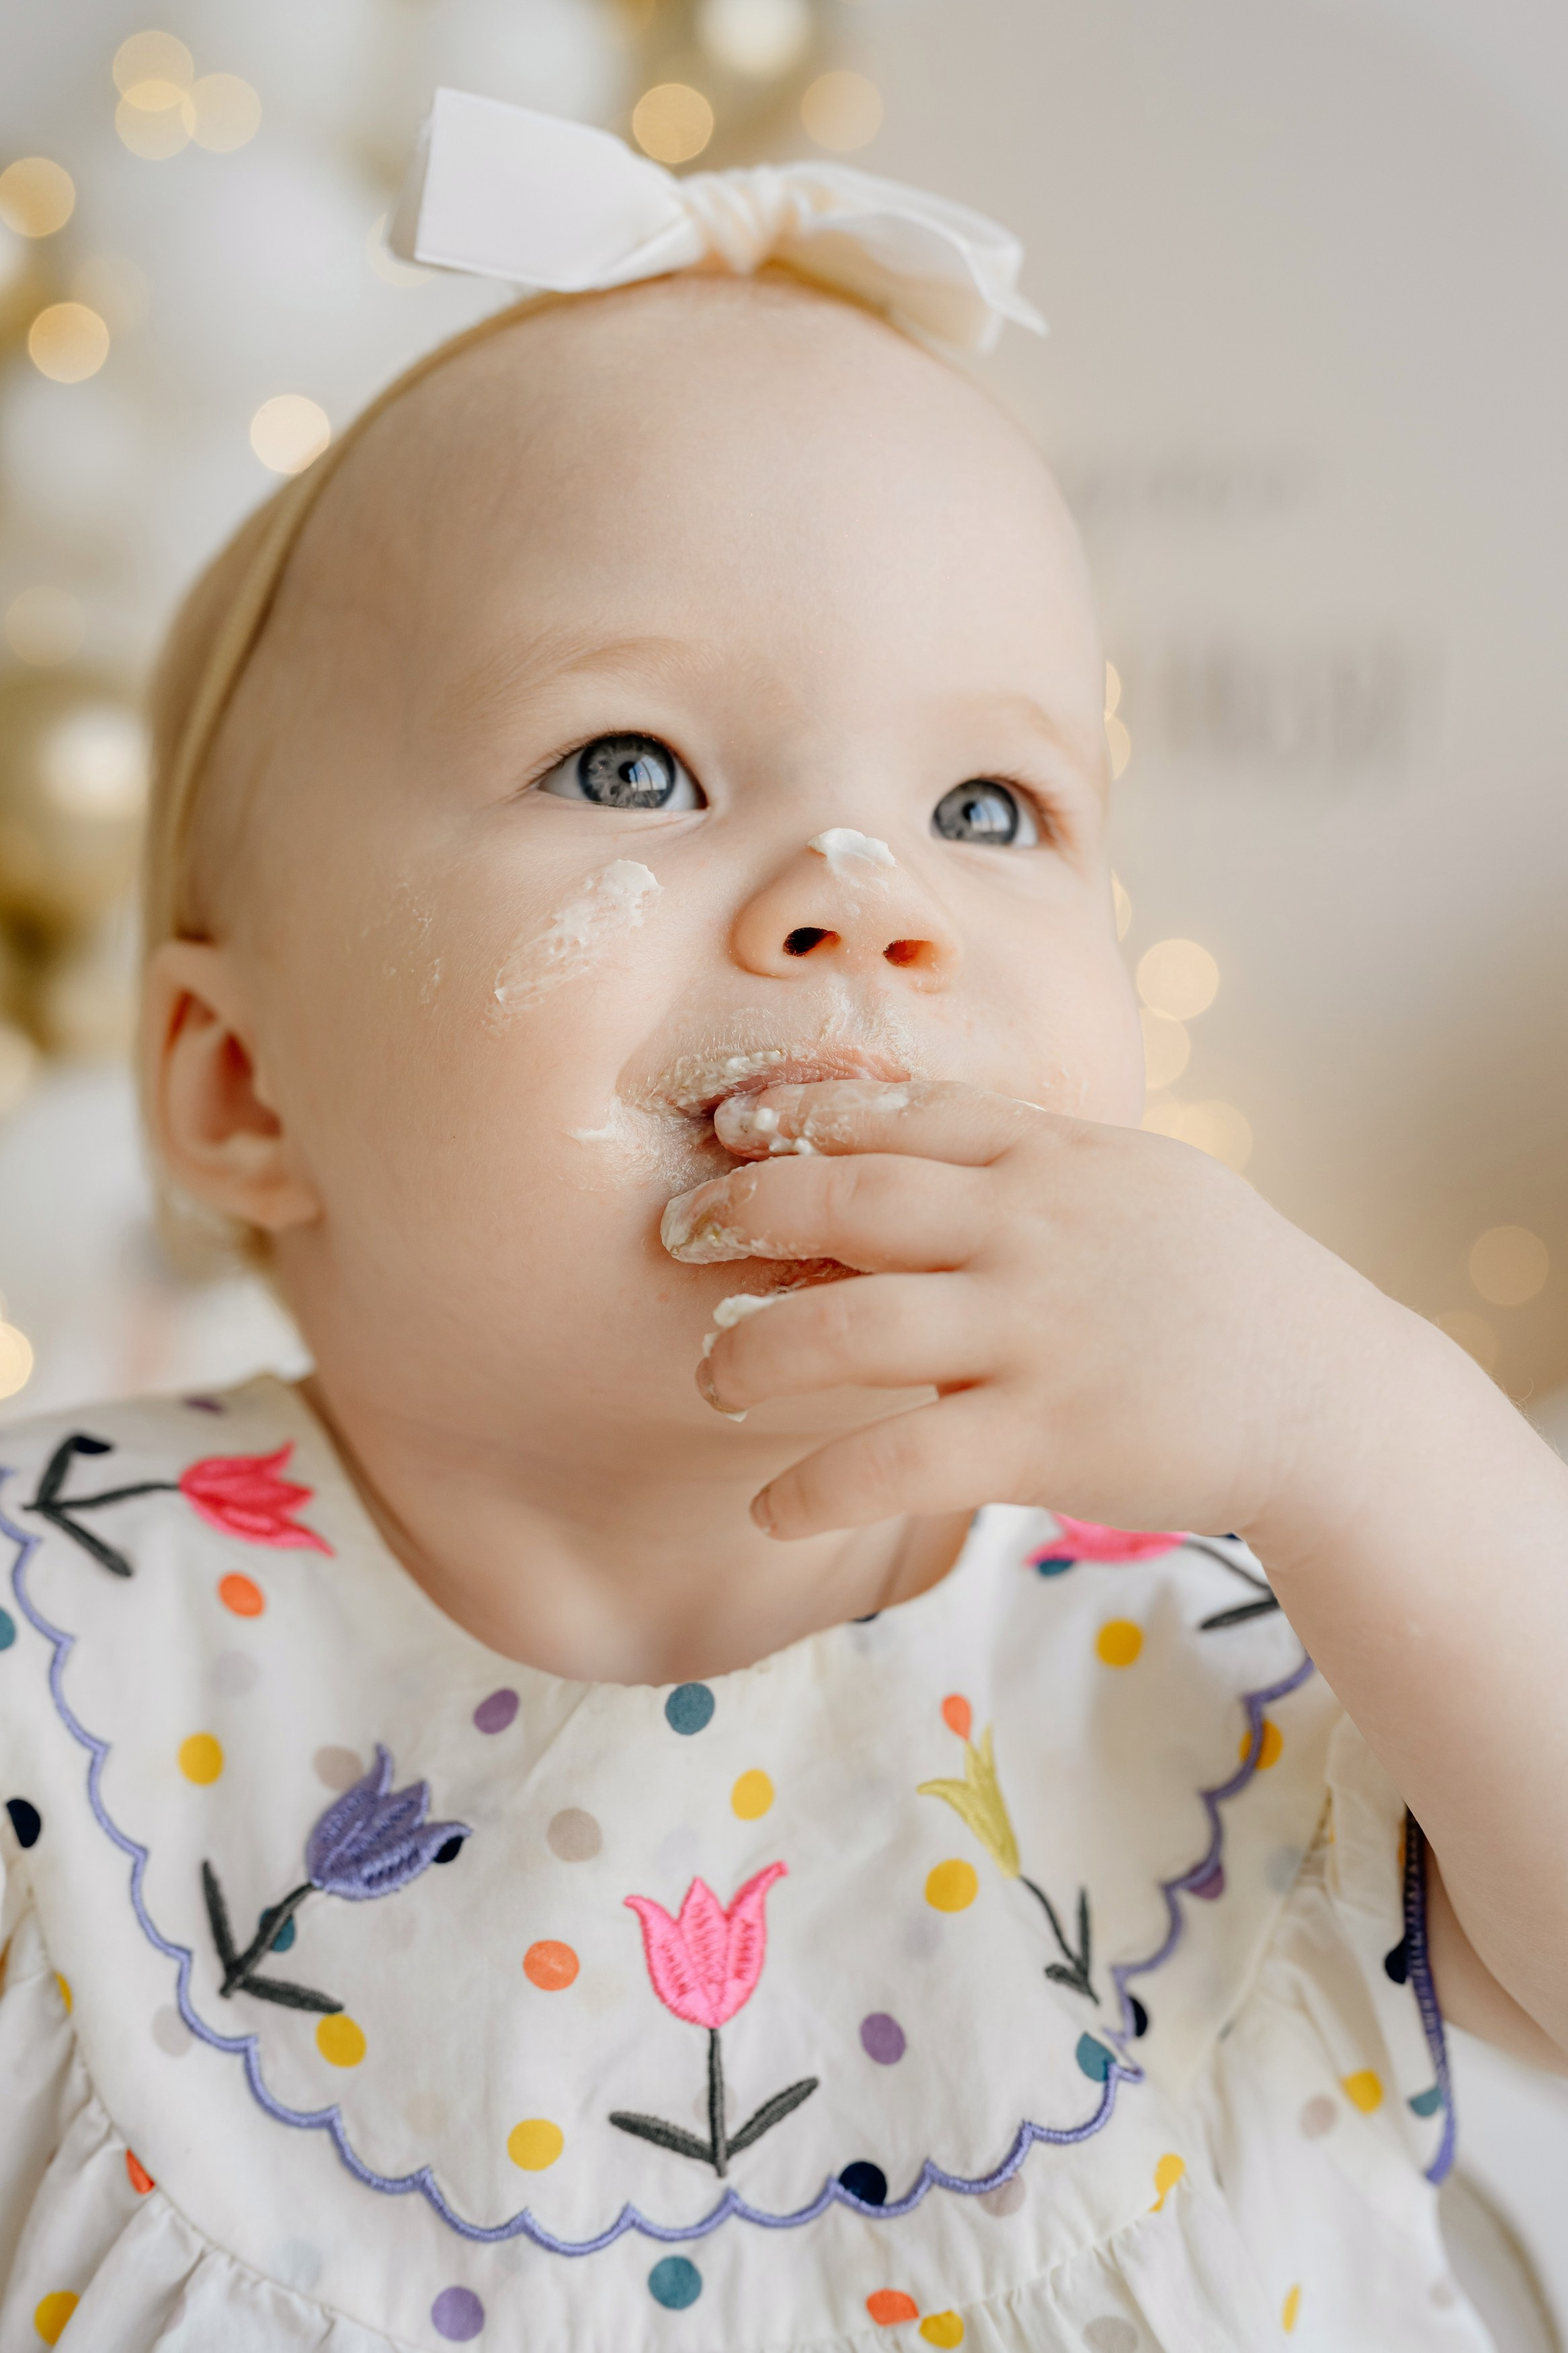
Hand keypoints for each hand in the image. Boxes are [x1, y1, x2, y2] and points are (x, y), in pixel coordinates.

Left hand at [661, 1078, 1398, 1541]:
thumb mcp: (1140, 1182)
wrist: (1331, 1397)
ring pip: (848, 1327)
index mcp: (1055, 1156)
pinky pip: (896, 1460)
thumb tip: (919, 1145)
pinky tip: (769, 1508)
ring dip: (754, 1352)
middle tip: (681, 1234)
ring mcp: (1038, 1331)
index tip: (732, 1126)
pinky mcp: (1046, 1438)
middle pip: (847, 1197)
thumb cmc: (1227, 1287)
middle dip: (743, 1210)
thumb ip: (1035, 1161)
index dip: (799, 1114)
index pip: (901, 1112)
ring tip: (711, 1377)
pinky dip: (815, 1487)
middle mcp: (1034, 1228)